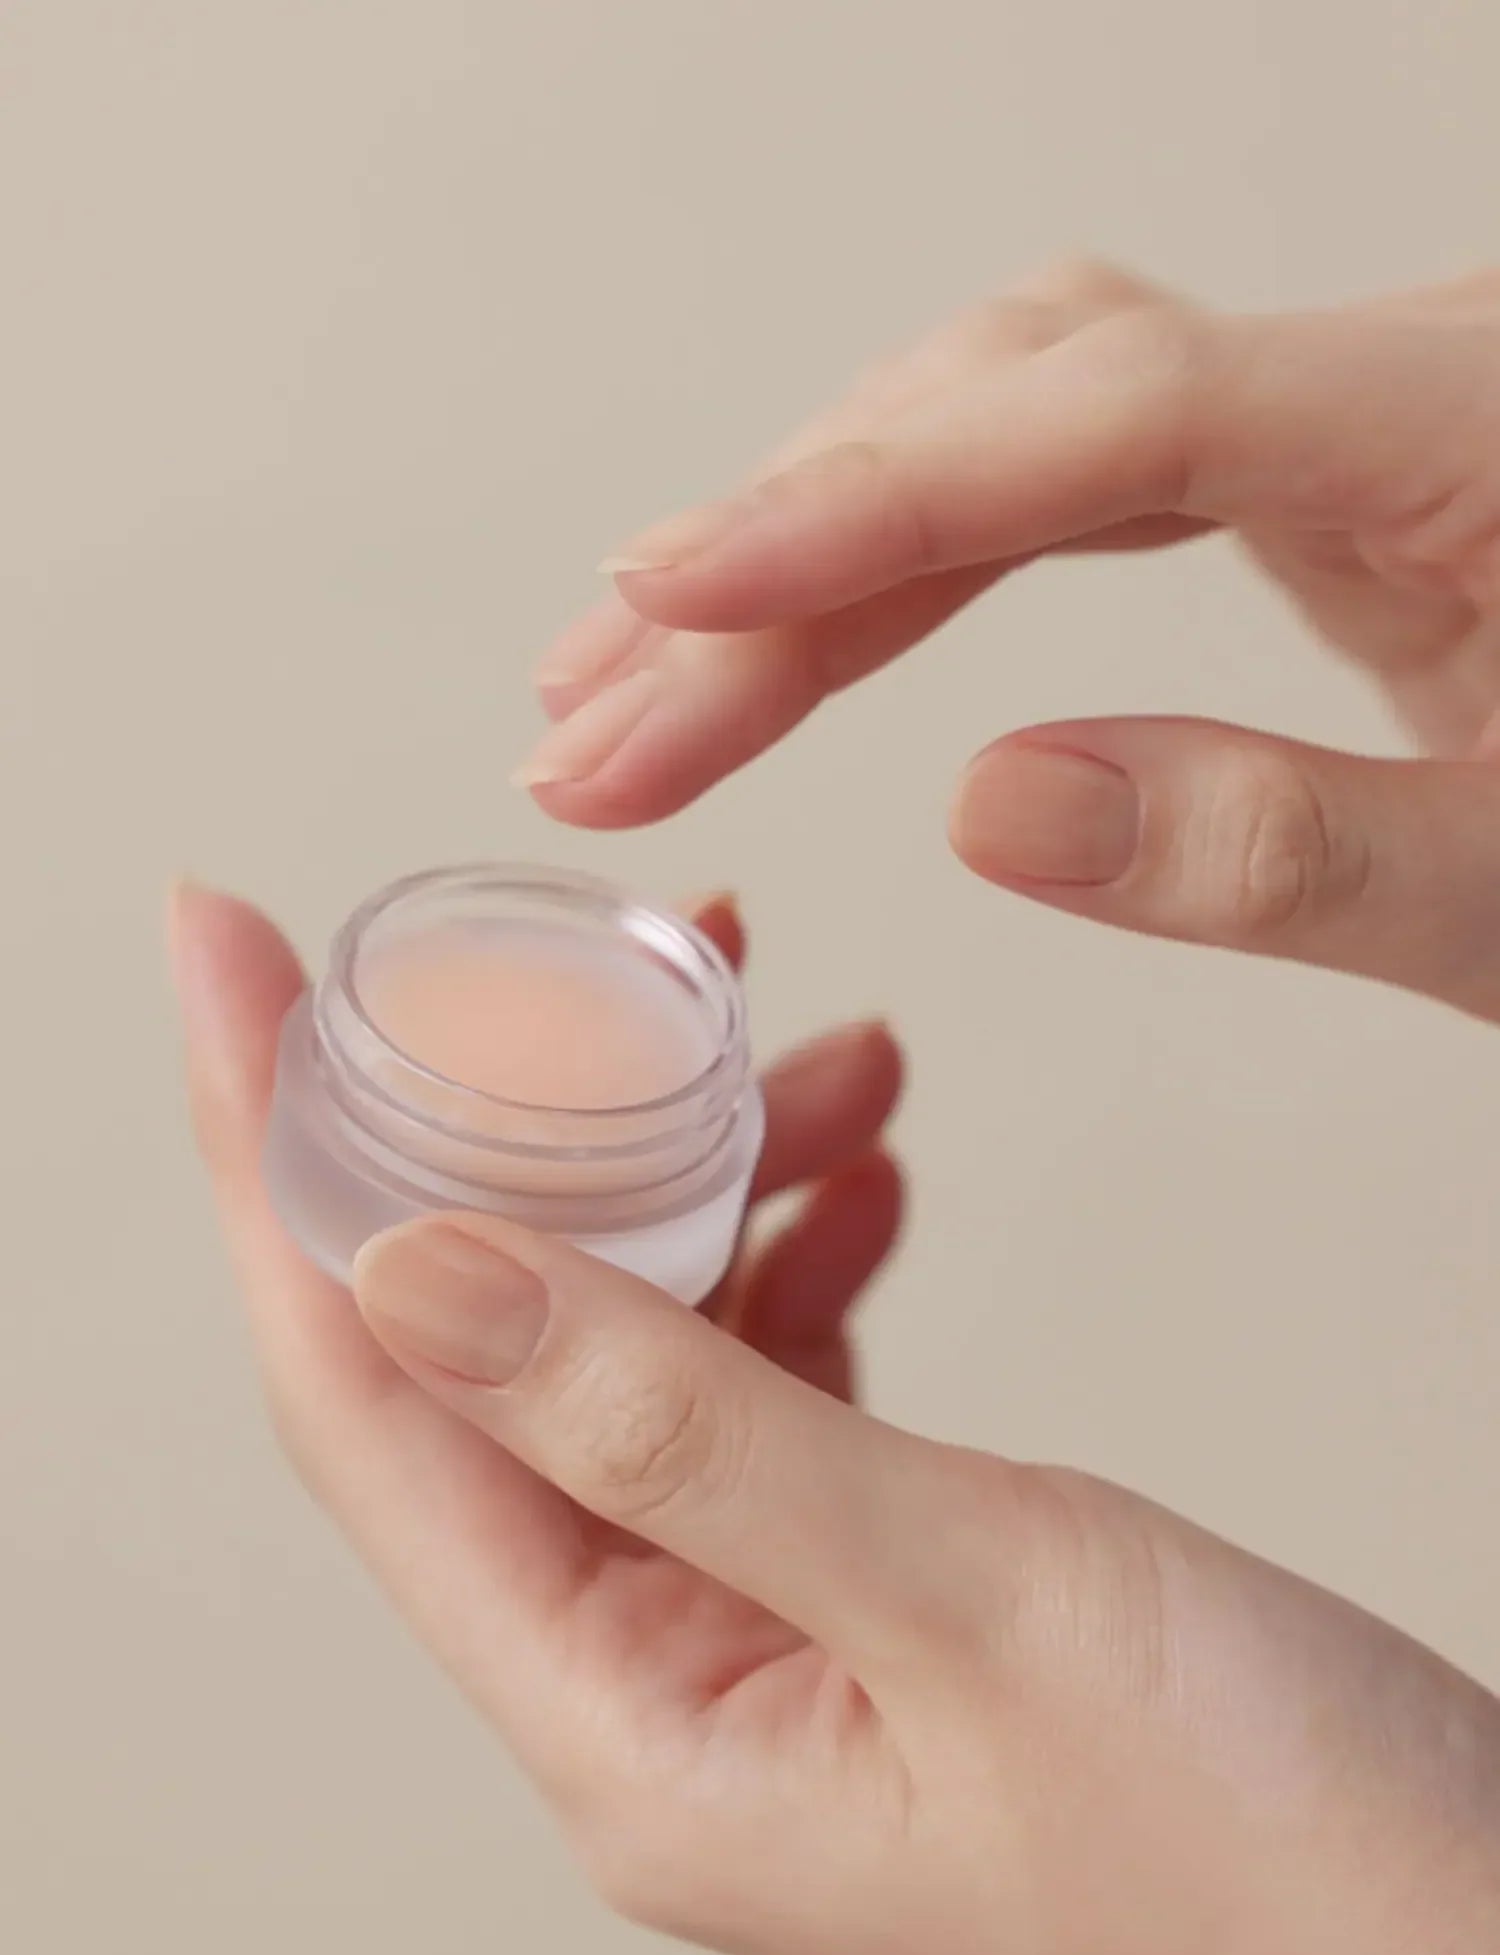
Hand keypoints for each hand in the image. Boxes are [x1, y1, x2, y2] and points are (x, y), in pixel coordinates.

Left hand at [173, 883, 1499, 1954]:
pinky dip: (799, 1255)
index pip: (366, 1405)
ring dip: (692, 1173)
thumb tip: (416, 1270)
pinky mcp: (873, 1602)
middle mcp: (666, 1690)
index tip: (229, 957)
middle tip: (485, 943)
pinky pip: (771, 1388)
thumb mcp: (967, 1599)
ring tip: (786, 1030)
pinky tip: (864, 1167)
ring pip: (643, 1351)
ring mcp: (769, 1644)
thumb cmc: (1275, 1859)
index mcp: (633, 1728)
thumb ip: (682, 1430)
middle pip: (477, 1361)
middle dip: (480, 1129)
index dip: (274, 1167)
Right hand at [522, 262, 1499, 1021]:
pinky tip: (809, 636)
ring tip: (636, 697)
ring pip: (1006, 425)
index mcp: (1465, 429)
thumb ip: (1283, 850)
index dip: (856, 503)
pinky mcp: (1306, 486)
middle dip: (779, 569)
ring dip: (810, 556)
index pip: (1098, 418)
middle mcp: (1376, 383)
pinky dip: (912, 559)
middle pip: (1007, 406)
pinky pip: (1062, 477)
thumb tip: (986, 803)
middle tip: (598, 738)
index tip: (657, 595)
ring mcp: (1333, 424)